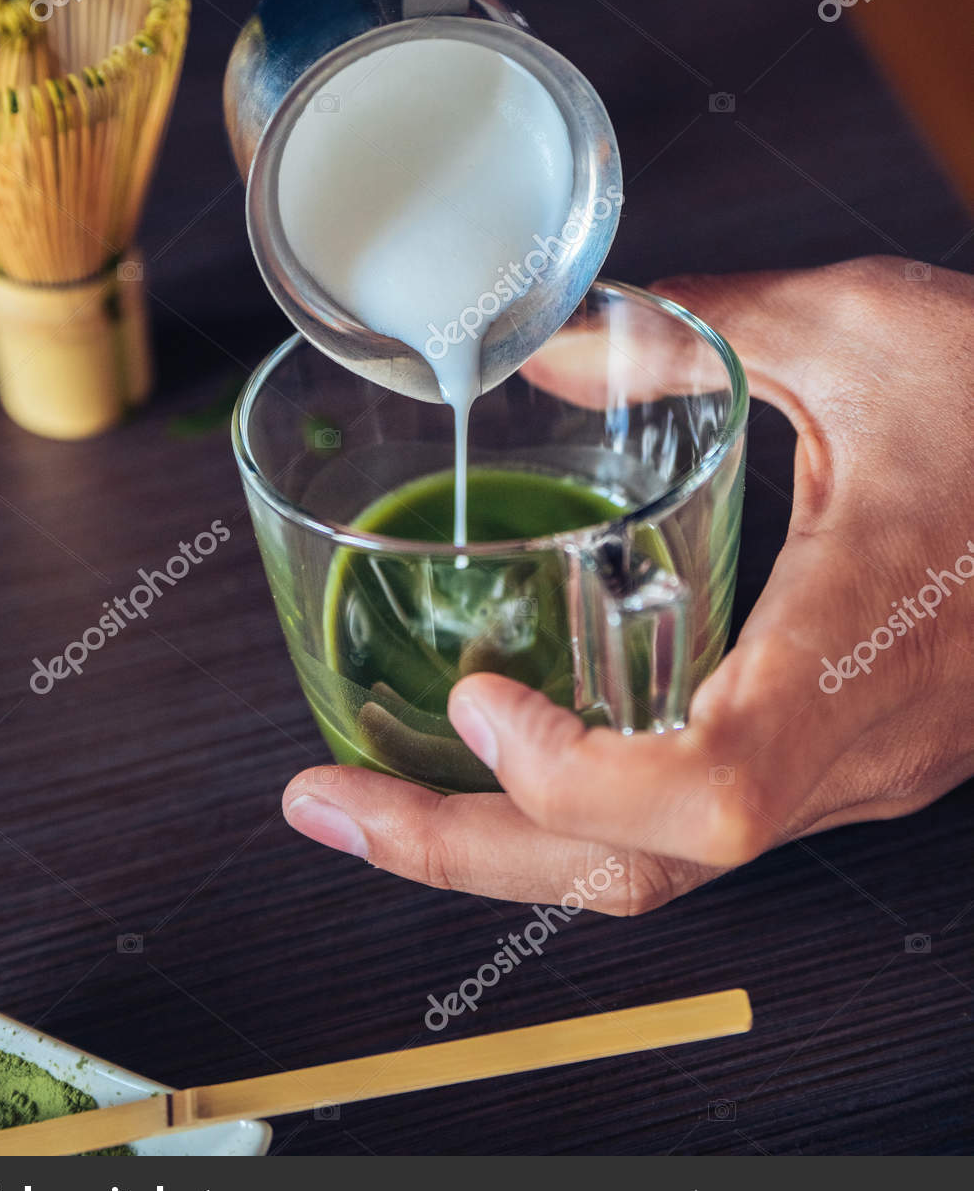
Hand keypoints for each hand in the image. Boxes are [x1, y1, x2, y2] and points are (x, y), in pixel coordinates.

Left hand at [283, 258, 973, 913]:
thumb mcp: (861, 327)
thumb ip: (689, 331)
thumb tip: (541, 345)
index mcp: (866, 635)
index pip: (712, 787)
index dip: (579, 774)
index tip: (480, 705)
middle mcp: (857, 739)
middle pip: (650, 863)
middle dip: (467, 851)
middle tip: (323, 805)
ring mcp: (859, 765)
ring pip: (670, 863)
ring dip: (508, 842)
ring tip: (376, 800)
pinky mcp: (852, 754)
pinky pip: (704, 821)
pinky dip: (584, 808)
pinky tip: (506, 760)